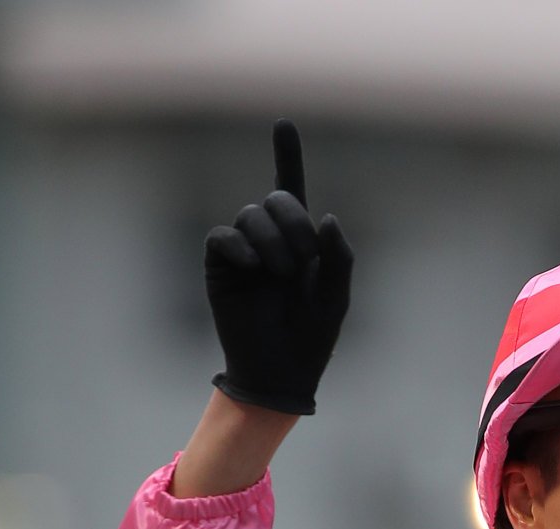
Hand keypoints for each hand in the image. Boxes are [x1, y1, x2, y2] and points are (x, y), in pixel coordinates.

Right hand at [203, 120, 352, 416]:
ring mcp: (244, 252)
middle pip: (275, 198)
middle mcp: (270, 239)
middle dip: (293, 221)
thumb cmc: (311, 338)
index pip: (291, 189)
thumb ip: (339, 256)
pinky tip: (254, 268)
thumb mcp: (337, 296)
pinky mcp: (221, 267)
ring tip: (281, 275)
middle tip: (303, 260)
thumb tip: (327, 218)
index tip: (283, 123)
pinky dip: (240, 247)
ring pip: (250, 215)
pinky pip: (223, 237)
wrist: (280, 374)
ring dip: (271, 241)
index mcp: (300, 240)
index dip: (287, 154)